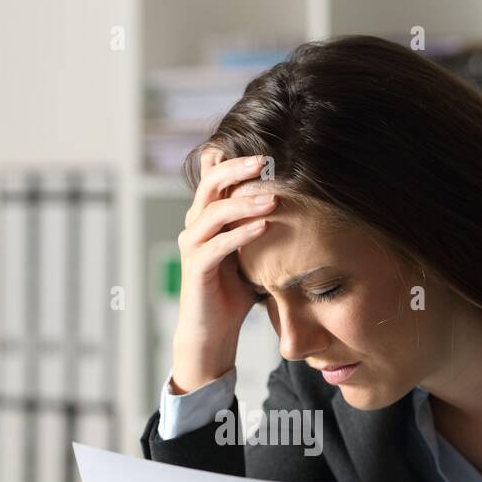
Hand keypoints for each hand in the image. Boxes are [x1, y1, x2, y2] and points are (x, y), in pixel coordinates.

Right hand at [171, 148, 277, 393]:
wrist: (215, 329)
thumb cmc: (235, 289)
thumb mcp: (251, 249)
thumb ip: (259, 222)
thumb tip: (289, 199)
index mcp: (207, 216)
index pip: (216, 177)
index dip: (236, 161)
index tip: (267, 152)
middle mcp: (195, 225)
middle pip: (210, 184)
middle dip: (237, 169)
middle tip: (265, 161)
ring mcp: (192, 245)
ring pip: (213, 212)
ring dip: (243, 202)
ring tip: (272, 199)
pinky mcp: (196, 267)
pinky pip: (217, 245)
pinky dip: (240, 234)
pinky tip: (264, 227)